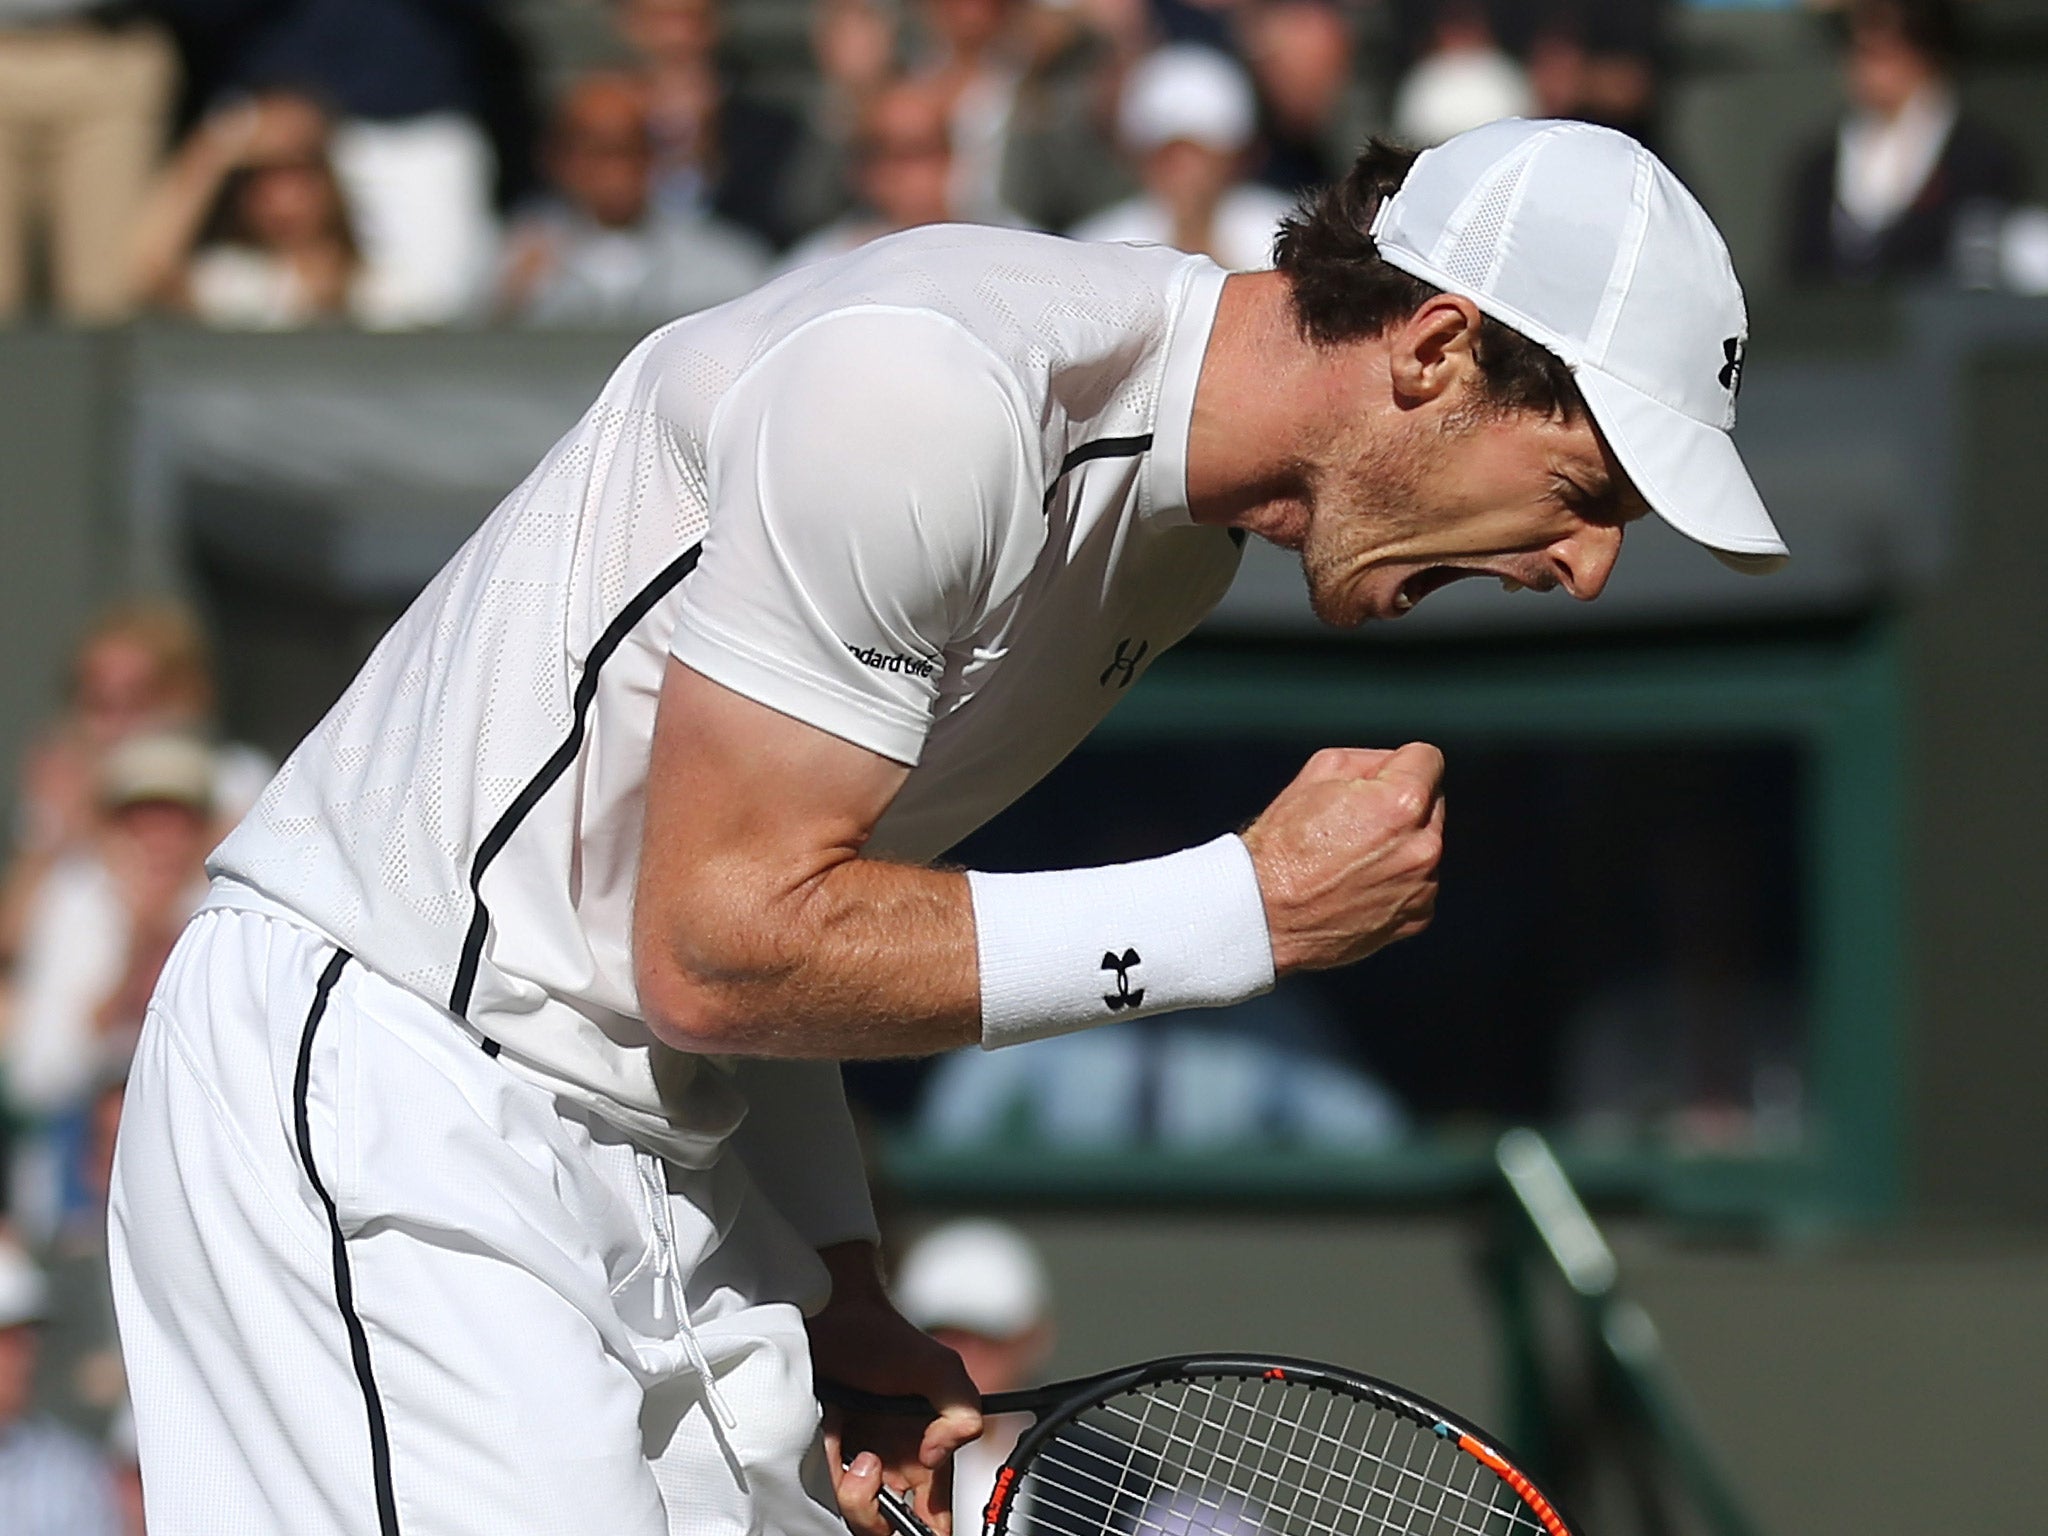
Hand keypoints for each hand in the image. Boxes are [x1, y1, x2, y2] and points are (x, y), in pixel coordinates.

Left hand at [809, 1245, 981, 1535]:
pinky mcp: (826, 1460)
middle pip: (893, 1526)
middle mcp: (895, 1465)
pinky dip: (831, 1479)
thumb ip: (963, 1410)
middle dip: (882, 1518)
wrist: (829, 1316)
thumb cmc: (882, 1337)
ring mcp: (859, 1465)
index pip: (936, 1516)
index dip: (929, 1528)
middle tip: (872, 1475)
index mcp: (930, 1455)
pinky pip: (827, 1494)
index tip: (918, 1525)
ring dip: (856, 1496)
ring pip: (860, 1517)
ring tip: (856, 1455)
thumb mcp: (939, 1369)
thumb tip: (938, 1454)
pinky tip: (835, 1445)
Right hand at [1240, 742, 1444, 974]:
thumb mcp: (1319, 772)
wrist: (1265, 913)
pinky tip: (1359, 883)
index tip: (1380, 777)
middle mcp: (1422, 847)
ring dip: (1402, 844)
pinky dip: (1397, 880)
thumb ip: (1370, 760)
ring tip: (1353, 856)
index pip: (1428, 759)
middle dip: (1401, 804)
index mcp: (1402, 804)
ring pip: (1425, 845)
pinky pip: (1419, 884)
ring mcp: (1422, 887)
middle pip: (1431, 803)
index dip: (1399, 763)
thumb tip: (1391, 766)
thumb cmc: (1283, 847)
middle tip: (1355, 820)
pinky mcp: (1415, 917)